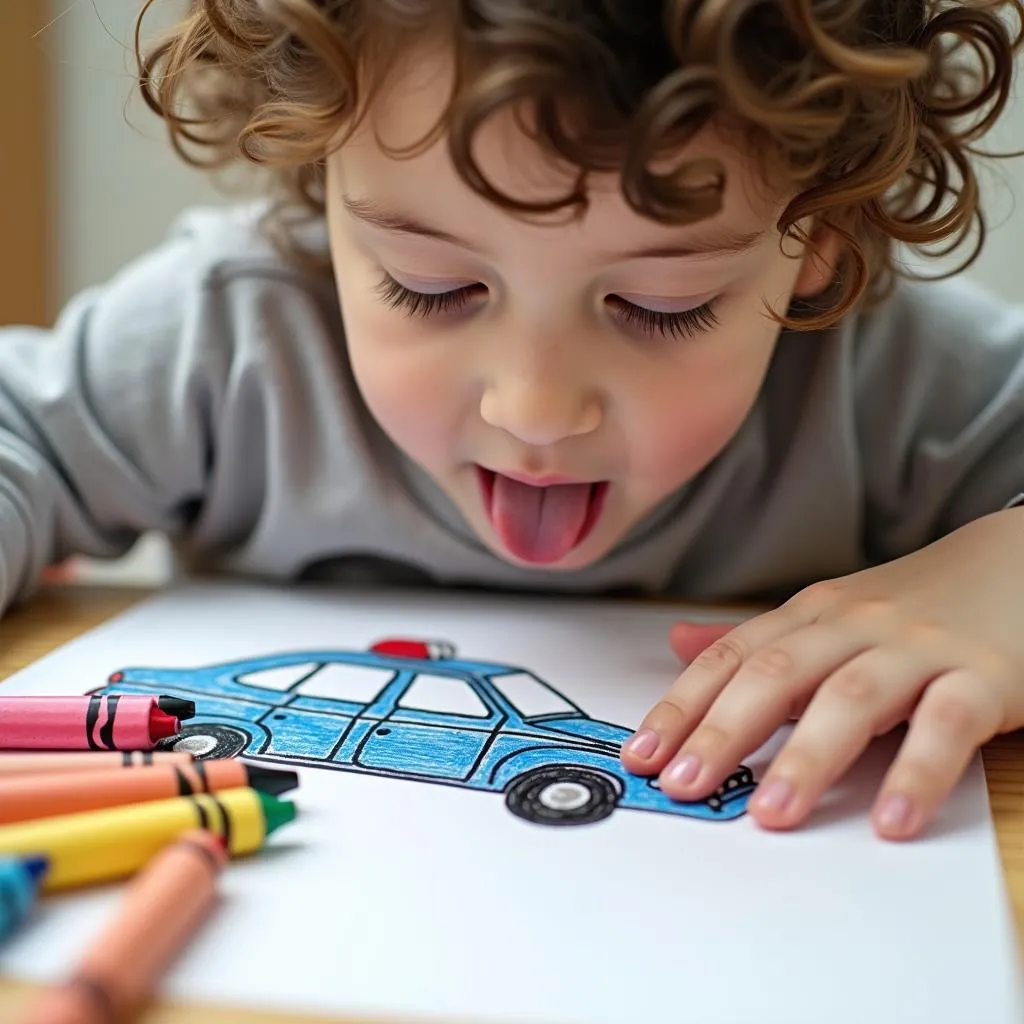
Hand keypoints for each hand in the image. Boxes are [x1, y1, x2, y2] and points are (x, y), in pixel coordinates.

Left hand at [621, 508, 1023, 838]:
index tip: (640, 755)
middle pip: (775, 676)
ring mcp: (917, 648)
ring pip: (851, 698)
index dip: (682, 707)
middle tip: (682, 787)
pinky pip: (947, 724)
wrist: (1020, 563)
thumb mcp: (826, 614)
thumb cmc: (913, 604)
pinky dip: (917, 772)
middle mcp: (852, 625)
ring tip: (770, 815)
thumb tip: (677, 644)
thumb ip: (755, 639)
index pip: (731, 660)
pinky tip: (889, 820)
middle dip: (721, 732)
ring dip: (806, 758)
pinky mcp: (983, 675)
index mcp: (809, 615)